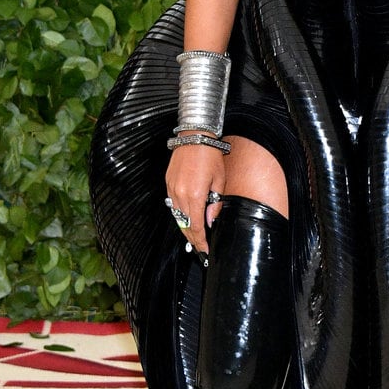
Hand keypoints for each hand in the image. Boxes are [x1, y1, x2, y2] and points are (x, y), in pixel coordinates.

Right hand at [165, 142, 226, 260]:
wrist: (194, 137)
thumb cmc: (210, 156)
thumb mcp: (219, 181)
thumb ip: (214, 204)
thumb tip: (211, 221)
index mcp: (195, 195)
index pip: (197, 227)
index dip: (201, 241)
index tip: (205, 250)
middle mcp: (180, 195)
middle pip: (185, 225)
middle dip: (193, 238)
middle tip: (200, 248)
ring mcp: (172, 189)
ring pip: (177, 216)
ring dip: (185, 227)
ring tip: (194, 237)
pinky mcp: (168, 183)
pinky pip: (173, 205)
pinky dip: (179, 214)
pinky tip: (186, 218)